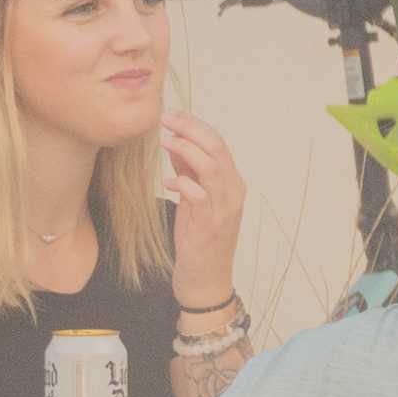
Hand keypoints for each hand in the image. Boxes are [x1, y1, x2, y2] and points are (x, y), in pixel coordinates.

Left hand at [162, 107, 249, 247]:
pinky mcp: (210, 224)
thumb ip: (187, 172)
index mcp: (232, 182)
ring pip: (211, 166)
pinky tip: (167, 183)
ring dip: (186, 149)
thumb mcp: (193, 201)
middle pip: (216, 147)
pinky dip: (181, 183)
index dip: (194, 124)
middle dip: (190, 128)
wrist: (206, 281)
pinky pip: (198, 194)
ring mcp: (224, 207)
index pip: (218, 142)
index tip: (172, 114)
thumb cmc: (199, 241)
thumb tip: (174, 142)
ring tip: (164, 141)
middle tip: (165, 118)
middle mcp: (233, 191)